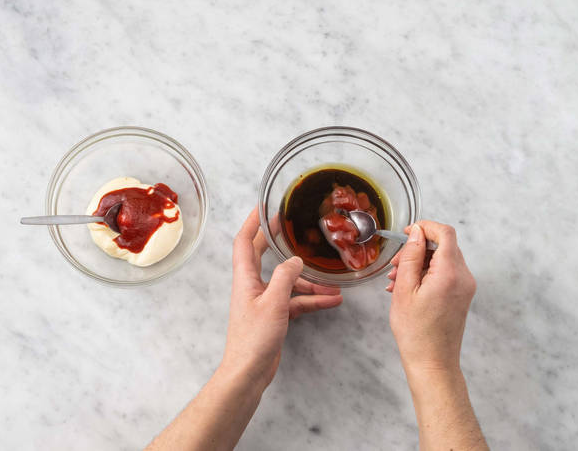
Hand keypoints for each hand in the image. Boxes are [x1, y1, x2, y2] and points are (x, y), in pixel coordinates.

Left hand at [220, 208, 342, 387]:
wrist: (249, 371)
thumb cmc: (254, 338)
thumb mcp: (273, 303)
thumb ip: (285, 278)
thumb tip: (295, 260)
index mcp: (245, 278)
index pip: (245, 241)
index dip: (253, 222)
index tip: (263, 207)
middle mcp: (252, 285)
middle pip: (265, 256)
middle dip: (279, 242)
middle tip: (295, 228)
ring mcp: (264, 300)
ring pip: (287, 282)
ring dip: (308, 281)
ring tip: (333, 283)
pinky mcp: (274, 315)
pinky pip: (295, 301)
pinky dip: (311, 300)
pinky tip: (332, 301)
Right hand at [386, 221, 475, 374]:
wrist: (432, 362)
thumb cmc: (416, 331)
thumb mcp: (405, 289)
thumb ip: (411, 256)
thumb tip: (416, 233)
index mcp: (450, 273)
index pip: (445, 233)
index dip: (425, 227)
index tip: (407, 233)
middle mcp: (464, 277)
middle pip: (443, 246)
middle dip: (417, 249)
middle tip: (395, 264)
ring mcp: (465, 287)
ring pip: (442, 259)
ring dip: (419, 263)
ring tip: (396, 280)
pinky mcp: (462, 295)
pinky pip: (445, 273)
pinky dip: (426, 274)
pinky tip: (406, 288)